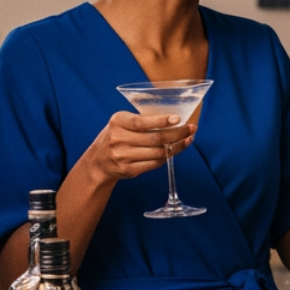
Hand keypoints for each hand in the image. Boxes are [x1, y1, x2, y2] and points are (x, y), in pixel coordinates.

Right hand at [78, 111, 194, 184]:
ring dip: (176, 147)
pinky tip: (173, 150)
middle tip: (190, 129)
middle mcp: (118, 139)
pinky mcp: (128, 170)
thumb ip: (142, 121)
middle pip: (155, 138)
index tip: (178, 119)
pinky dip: (167, 157)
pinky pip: (154, 163)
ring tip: (187, 139)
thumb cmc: (117, 136)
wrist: (98, 161)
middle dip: (177, 134)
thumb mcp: (122, 123)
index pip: (142, 121)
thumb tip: (175, 120)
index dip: (162, 121)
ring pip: (158, 152)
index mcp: (118, 122)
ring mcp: (123, 156)